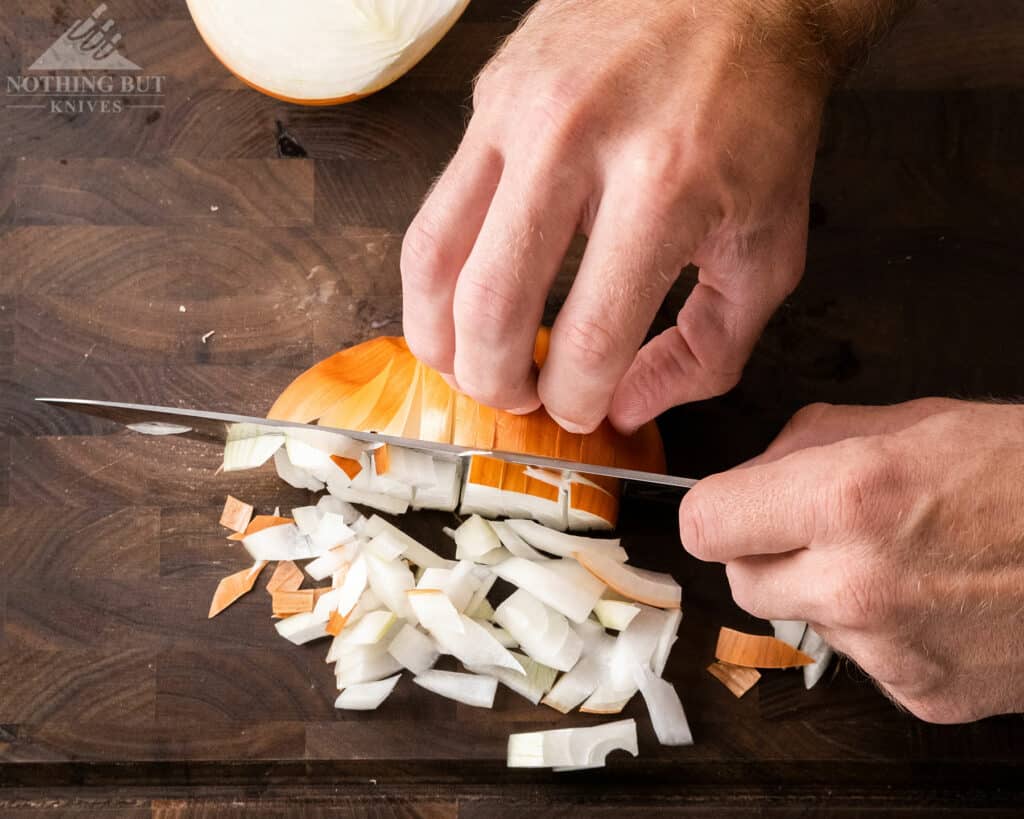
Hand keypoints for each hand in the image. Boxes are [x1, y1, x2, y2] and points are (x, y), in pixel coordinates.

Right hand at [402, 0, 840, 431]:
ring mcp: (520, 111)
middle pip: (491, 305)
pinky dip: (441, 273)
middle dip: (494, 381)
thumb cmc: (760, 120)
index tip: (578, 409)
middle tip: (513, 398)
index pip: (587, 339)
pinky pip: (436, 206)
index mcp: (664, 187)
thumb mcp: (768, 247)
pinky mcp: (489, 96)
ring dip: (436, 335)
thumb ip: (709, 348)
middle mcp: (576, 142)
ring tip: (459, 363)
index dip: (574, 399)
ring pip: (434, 255)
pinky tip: (462, 298)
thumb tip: (627, 407)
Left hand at [679, 398, 1023, 722]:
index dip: (718, 509)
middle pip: (740, 581)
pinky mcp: (923, 692)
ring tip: (896, 558)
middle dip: (764, 550)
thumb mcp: (906, 421)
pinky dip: (877, 630)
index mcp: (847, 499)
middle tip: (815, 527)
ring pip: (800, 619)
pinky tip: (930, 598)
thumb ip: (804, 447)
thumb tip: (750, 475)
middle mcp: (859, 583)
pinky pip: (861, 657)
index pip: (705, 524)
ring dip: (823, 589)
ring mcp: (892, 649)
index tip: (735, 505)